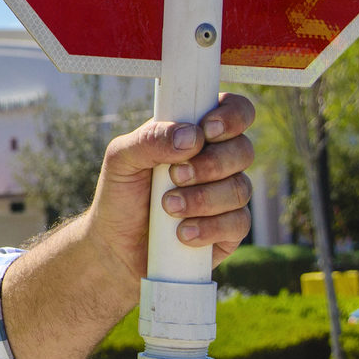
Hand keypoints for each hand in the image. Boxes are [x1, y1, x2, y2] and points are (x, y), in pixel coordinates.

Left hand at [84, 93, 255, 284]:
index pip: (234, 111)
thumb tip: (191, 136)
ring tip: (168, 207)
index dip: (231, 115)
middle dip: (211, 164)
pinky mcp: (229, 230)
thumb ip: (151, 139)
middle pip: (243, 150)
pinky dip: (209, 227)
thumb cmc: (120, 195)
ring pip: (241, 189)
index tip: (207, 130)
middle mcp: (217, 162)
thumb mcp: (122, 159)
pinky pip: (238, 223)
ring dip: (203, 198)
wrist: (115, 247)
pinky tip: (182, 233)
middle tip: (175, 176)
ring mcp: (226, 196)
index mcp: (195, 135)